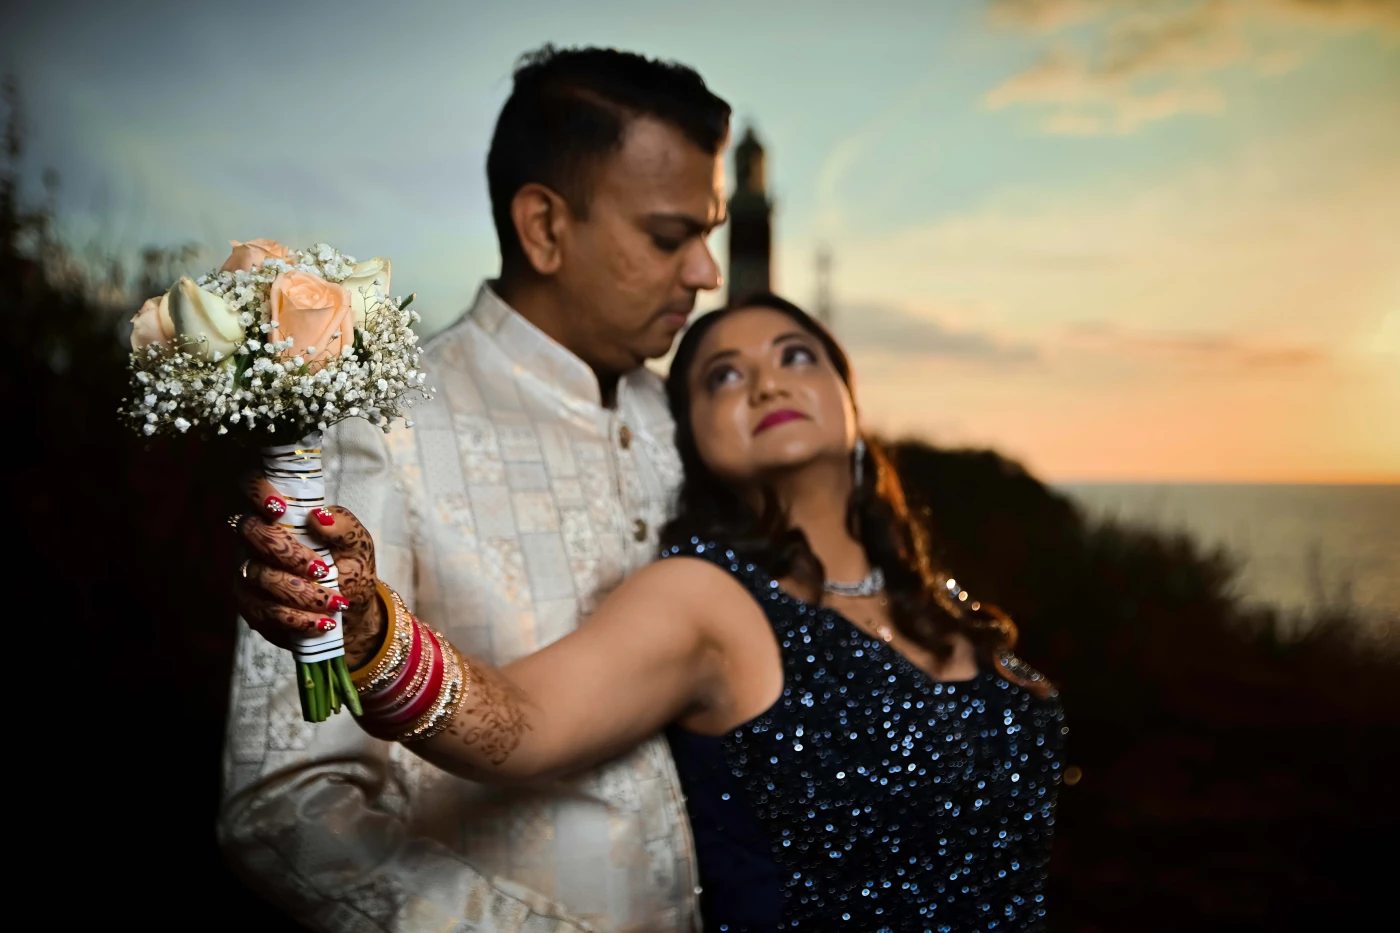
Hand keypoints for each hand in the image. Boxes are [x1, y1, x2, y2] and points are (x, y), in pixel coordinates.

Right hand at [234, 476, 387, 667]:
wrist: (351, 610)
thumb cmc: (350, 567)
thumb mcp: (358, 544)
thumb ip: (343, 525)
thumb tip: (318, 517)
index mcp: (280, 515)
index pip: (252, 486)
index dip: (257, 491)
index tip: (280, 508)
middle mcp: (256, 540)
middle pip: (252, 533)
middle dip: (288, 553)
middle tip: (322, 569)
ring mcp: (248, 572)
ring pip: (259, 576)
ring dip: (300, 592)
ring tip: (334, 602)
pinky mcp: (251, 605)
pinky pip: (264, 611)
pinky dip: (296, 618)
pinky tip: (320, 622)